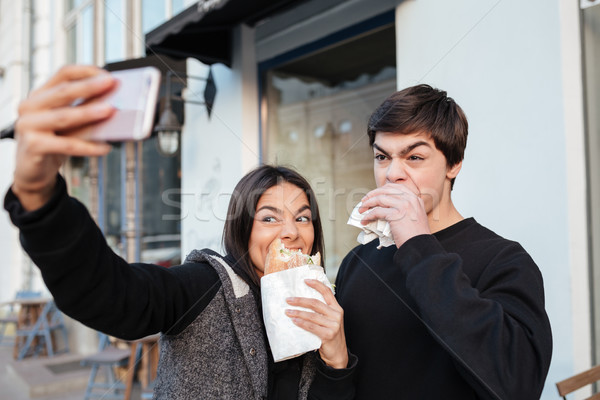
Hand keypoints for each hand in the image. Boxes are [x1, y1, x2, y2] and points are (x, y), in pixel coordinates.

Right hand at [12, 65, 117, 209]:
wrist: (33, 170)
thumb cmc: (54, 142)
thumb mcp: (68, 123)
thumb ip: (84, 110)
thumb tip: (114, 102)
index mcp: (40, 94)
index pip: (64, 74)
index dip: (86, 72)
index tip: (107, 75)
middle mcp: (31, 106)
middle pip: (63, 92)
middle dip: (89, 87)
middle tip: (110, 84)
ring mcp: (28, 125)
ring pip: (64, 117)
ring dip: (89, 113)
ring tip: (110, 110)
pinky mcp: (33, 146)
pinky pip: (67, 145)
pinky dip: (88, 146)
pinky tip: (105, 147)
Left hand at [286, 279, 347, 368]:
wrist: (338, 353)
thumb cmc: (330, 335)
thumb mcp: (330, 320)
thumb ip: (322, 311)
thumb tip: (303, 302)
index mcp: (337, 308)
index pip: (327, 292)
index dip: (316, 285)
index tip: (305, 280)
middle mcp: (336, 315)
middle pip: (315, 303)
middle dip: (300, 300)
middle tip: (288, 300)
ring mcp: (333, 325)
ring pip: (312, 315)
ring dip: (297, 312)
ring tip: (288, 311)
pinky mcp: (328, 334)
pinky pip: (311, 326)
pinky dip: (301, 323)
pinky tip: (294, 320)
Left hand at [359, 182, 430, 247]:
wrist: (420, 246)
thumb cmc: (415, 235)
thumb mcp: (414, 216)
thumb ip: (404, 208)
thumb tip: (385, 206)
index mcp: (415, 198)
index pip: (395, 187)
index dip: (381, 189)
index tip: (373, 195)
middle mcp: (410, 199)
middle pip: (385, 190)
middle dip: (371, 195)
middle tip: (363, 201)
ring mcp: (403, 205)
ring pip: (379, 199)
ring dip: (367, 204)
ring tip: (361, 210)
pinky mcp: (396, 214)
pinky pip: (377, 211)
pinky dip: (368, 215)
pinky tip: (365, 220)